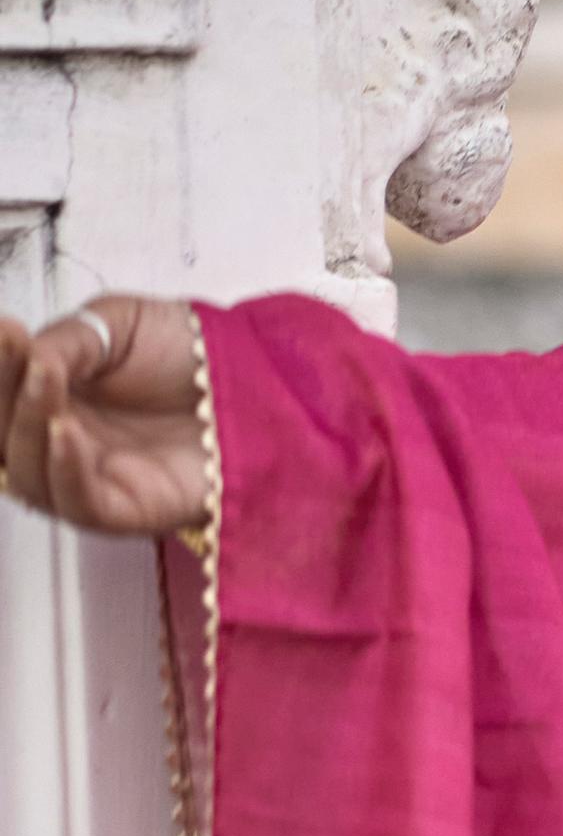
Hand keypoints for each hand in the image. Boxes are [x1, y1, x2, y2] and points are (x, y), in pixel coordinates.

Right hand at [0, 295, 209, 539]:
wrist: (262, 377)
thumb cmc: (198, 355)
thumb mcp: (119, 325)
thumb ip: (69, 341)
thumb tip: (27, 355)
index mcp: (61, 402)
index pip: (7, 398)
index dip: (0, 369)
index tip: (5, 331)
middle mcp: (73, 445)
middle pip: (7, 441)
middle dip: (4, 393)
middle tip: (19, 350)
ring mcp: (99, 480)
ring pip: (30, 477)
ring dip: (25, 427)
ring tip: (42, 380)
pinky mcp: (131, 510)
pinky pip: (80, 505)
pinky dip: (62, 470)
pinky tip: (62, 429)